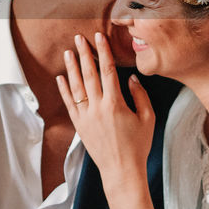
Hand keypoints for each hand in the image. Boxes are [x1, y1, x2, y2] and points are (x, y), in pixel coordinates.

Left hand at [57, 32, 154, 197]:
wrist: (121, 170)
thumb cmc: (138, 146)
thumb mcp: (148, 119)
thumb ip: (140, 96)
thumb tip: (132, 78)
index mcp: (115, 104)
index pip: (108, 71)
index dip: (103, 52)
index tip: (99, 37)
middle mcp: (98, 108)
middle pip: (89, 75)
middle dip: (84, 54)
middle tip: (79, 38)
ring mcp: (86, 117)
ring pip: (76, 87)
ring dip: (71, 68)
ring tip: (68, 52)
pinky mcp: (79, 126)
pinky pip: (69, 104)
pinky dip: (64, 90)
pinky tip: (60, 78)